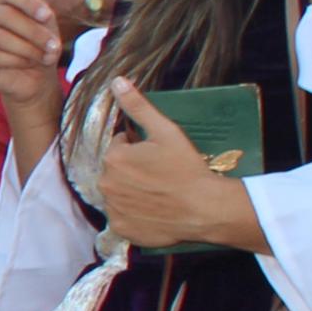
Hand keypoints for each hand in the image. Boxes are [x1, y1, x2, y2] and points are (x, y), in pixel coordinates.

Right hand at [0, 0, 72, 118]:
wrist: (34, 78)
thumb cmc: (39, 46)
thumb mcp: (44, 22)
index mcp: (0, 1)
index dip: (29, 2)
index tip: (48, 15)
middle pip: (4, 14)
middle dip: (33, 31)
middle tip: (54, 46)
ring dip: (27, 49)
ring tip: (44, 58)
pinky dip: (13, 61)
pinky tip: (26, 64)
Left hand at [91, 82, 257, 250]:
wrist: (205, 208)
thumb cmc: (187, 168)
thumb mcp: (166, 131)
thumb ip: (139, 106)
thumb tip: (117, 81)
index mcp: (113, 158)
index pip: (119, 146)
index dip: (138, 148)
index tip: (157, 156)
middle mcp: (106, 184)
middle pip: (115, 170)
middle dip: (131, 169)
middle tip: (159, 174)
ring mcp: (113, 209)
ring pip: (117, 193)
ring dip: (130, 190)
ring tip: (158, 192)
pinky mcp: (122, 229)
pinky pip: (122, 217)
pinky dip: (133, 213)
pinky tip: (153, 209)